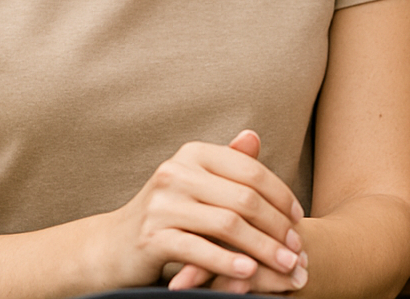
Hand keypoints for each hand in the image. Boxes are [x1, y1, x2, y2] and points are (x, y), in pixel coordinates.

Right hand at [104, 129, 306, 290]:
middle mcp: (176, 173)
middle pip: (244, 198)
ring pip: (227, 225)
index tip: (298, 218)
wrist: (111, 247)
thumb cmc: (165, 214)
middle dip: (277, 226)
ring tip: (285, 265)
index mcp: (193, 154)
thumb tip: (254, 136)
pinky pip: (200, 249)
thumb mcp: (194, 183)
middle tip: (298, 249)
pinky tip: (249, 273)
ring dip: (262, 248)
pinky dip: (228, 262)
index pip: (250, 171)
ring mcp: (162, 205)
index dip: (280, 195)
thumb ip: (226, 164)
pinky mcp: (151, 237)